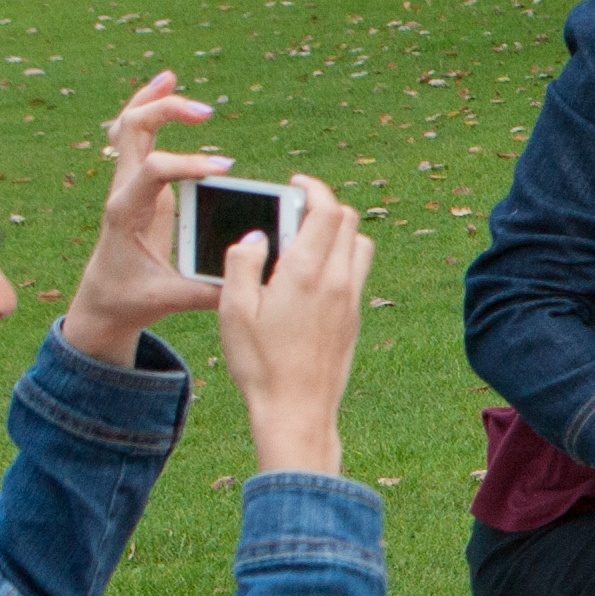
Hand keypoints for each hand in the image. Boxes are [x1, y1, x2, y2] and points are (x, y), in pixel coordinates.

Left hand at [59, 71, 228, 359]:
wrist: (103, 299)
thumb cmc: (133, 298)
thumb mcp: (170, 299)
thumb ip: (209, 290)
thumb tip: (253, 275)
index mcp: (127, 213)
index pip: (154, 170)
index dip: (189, 163)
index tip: (226, 168)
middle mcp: (123, 190)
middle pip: (132, 131)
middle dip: (167, 113)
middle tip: (206, 115)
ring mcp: (127, 181)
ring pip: (128, 124)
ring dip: (150, 99)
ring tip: (172, 79)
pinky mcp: (137, 180)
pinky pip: (133, 132)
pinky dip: (147, 104)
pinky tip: (166, 84)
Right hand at [209, 182, 372, 478]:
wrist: (297, 410)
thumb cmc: (260, 363)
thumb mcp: (234, 310)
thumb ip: (242, 263)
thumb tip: (257, 237)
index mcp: (307, 272)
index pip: (327, 210)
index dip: (313, 189)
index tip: (295, 185)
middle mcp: (338, 281)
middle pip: (349, 221)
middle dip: (325, 207)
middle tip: (295, 212)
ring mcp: (352, 300)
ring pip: (360, 246)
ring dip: (339, 233)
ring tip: (305, 242)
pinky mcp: (355, 319)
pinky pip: (358, 273)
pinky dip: (342, 259)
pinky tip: (312, 277)